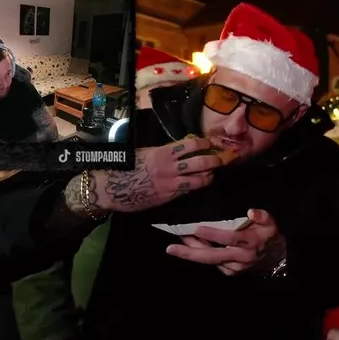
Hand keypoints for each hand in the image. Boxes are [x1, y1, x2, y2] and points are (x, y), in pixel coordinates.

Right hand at [89, 137, 221, 213]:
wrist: (115, 188)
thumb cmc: (129, 166)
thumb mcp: (146, 152)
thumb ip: (165, 150)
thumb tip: (182, 147)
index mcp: (164, 152)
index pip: (192, 145)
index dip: (205, 144)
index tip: (212, 143)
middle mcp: (170, 167)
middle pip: (201, 162)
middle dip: (216, 160)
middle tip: (224, 159)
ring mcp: (171, 183)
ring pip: (199, 179)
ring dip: (209, 176)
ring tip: (212, 173)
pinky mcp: (169, 196)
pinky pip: (188, 190)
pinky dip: (197, 186)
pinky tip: (201, 183)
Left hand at [165, 208, 284, 275]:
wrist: (275, 255)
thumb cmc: (268, 234)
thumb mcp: (270, 222)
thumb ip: (262, 216)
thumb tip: (251, 212)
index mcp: (250, 242)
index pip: (230, 238)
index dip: (213, 234)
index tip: (197, 228)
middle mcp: (241, 257)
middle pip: (212, 256)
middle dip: (190, 252)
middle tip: (171, 248)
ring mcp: (235, 267)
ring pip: (210, 260)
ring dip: (192, 253)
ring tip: (176, 245)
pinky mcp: (231, 271)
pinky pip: (213, 264)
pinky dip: (201, 256)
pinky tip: (192, 248)